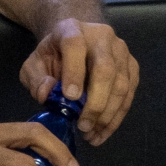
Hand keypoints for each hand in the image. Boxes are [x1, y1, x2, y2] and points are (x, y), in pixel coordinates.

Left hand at [20, 19, 138, 144]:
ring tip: (91, 135)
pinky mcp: (131, 65)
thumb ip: (36, 78)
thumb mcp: (34, 64)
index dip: (73, 71)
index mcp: (72, 30)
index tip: (69, 98)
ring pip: (122, 83)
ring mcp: (121, 50)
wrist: (76, 42)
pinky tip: (103, 131)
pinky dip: (118, 116)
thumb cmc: (52, 56)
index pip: (75, 46)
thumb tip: (47, 94)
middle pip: (106, 68)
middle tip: (83, 125)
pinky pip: (130, 92)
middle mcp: (102, 36)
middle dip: (96, 102)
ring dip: (108, 114)